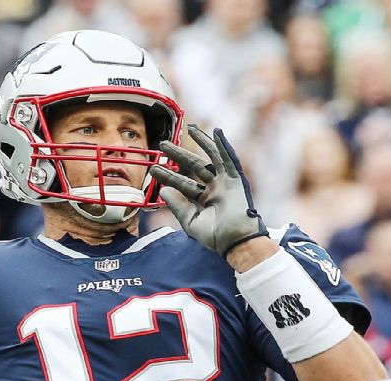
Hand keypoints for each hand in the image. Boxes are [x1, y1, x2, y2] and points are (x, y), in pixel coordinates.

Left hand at [153, 126, 267, 257]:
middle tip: (163, 144)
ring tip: (189, 128)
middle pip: (195, 166)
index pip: (183, 183)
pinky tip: (216, 132)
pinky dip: (224, 145)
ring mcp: (226, 182)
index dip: (168, 176)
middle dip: (179, 154)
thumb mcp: (190, 220)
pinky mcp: (237, 180)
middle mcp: (215, 188)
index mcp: (204, 199)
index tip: (153, 169)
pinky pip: (230, 159)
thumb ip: (177, 205)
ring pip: (212, 157)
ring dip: (202, 142)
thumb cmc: (215, 236)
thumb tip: (163, 191)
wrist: (235, 241)